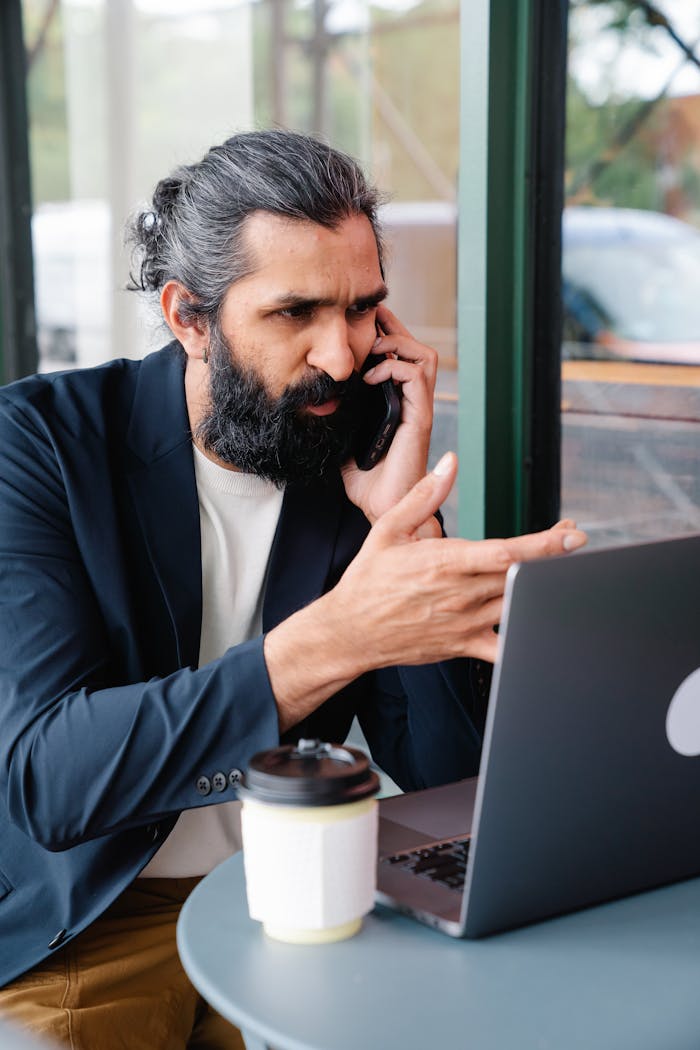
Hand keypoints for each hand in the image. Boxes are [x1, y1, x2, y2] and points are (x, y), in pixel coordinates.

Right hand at [331, 453, 587, 665]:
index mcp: (444, 562)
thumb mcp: (389, 528)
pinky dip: (527, 638)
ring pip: (518, 605)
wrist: (350, 630)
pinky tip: (541, 622)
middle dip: (553, 557)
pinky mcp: (463, 644)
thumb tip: (449, 463)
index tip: (570, 533)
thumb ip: (424, 495)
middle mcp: (459, 594)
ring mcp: (464, 623)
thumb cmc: (369, 580)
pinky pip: (504, 649)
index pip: (504, 553)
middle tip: (572, 539)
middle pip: (519, 575)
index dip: (544, 544)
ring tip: (560, 568)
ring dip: (544, 587)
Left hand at [341, 303, 438, 529]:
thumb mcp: (343, 439)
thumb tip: (313, 400)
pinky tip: (372, 377)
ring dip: (398, 344)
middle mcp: (412, 402)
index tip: (362, 323)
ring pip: (424, 355)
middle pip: (415, 347)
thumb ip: (337, 417)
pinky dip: (394, 368)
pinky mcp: (421, 418)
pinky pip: (416, 376)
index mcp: (397, 402)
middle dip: (394, 328)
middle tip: (369, 323)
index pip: (399, 357)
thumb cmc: (366, 480)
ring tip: (373, 351)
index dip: (385, 335)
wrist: (381, 508)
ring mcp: (419, 408)